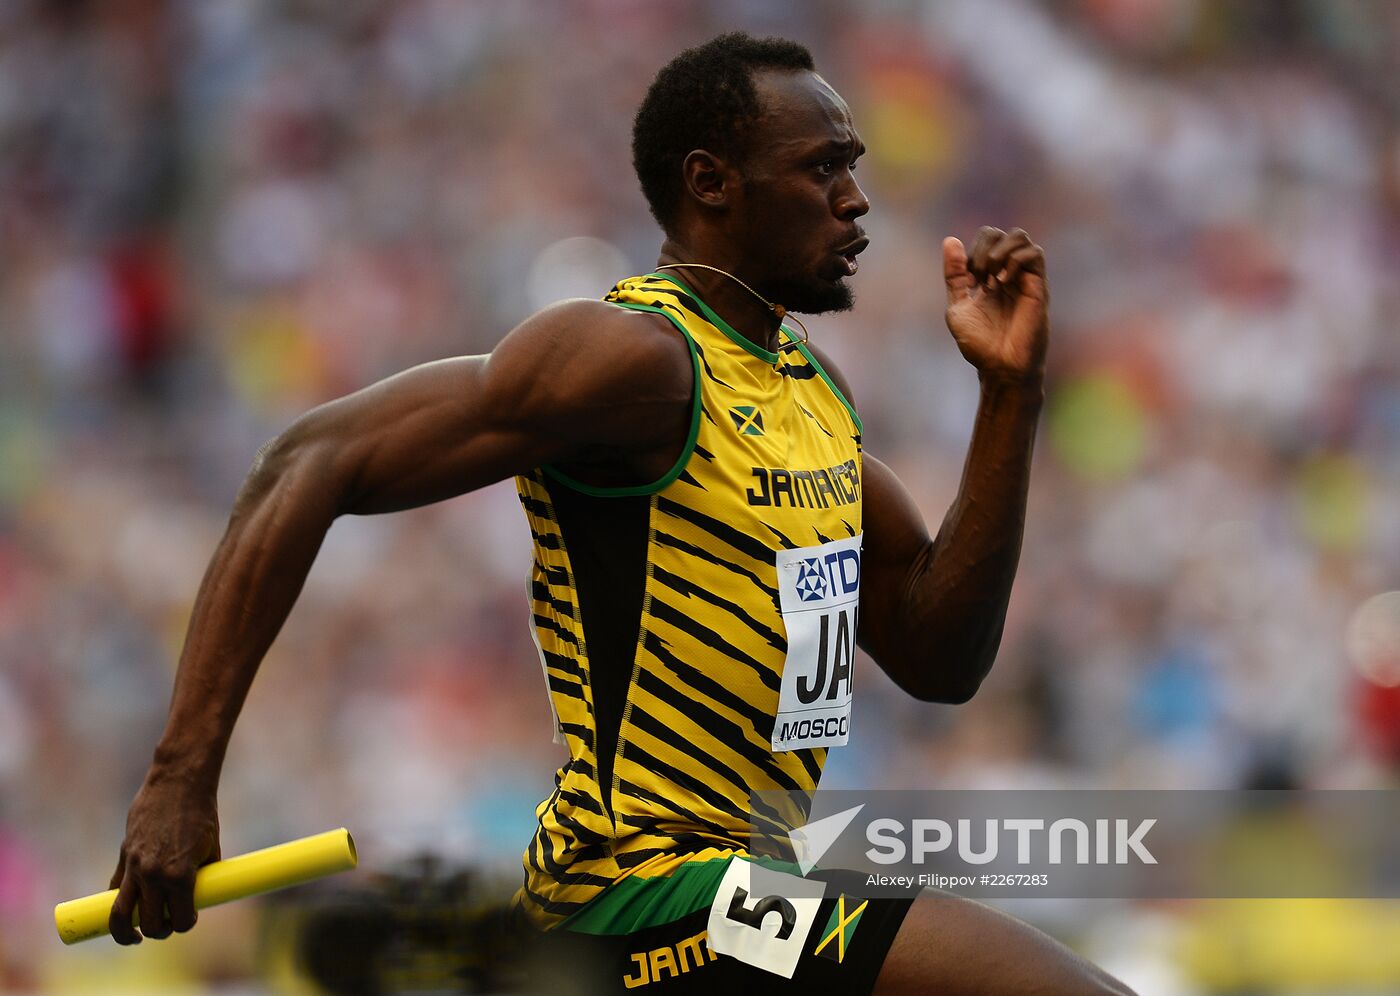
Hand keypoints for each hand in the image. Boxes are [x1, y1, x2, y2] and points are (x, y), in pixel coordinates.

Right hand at [108, 768, 220, 943]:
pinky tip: (127, 907)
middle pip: (150, 924)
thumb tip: (197, 896)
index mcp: (180, 876)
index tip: (189, 919)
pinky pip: (114, 889)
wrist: (178, 781)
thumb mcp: (210, 847)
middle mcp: (154, 876)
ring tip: (134, 937)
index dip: (187, 924)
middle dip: (160, 931)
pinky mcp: (123, 856)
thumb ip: (201, 874)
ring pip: (120, 915)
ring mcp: (135, 867)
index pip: (181, 920)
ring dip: (125, 932)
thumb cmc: (201, 812)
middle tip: (168, 924)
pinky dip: (118, 902)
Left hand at [942, 228, 1048, 385]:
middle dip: (985, 247)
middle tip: (978, 275)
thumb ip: (954, 276)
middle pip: (1004, 233)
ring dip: (1000, 251)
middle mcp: (1010, 274)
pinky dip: (1015, 260)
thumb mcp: (957, 307)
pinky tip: (1003, 281)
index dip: (973, 250)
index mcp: (991, 277)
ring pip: (1021, 238)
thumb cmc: (980, 345)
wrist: (999, 367)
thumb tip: (950, 240)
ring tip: (991, 276)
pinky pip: (1035, 254)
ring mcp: (1026, 279)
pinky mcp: (1039, 288)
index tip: (969, 280)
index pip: (987, 239)